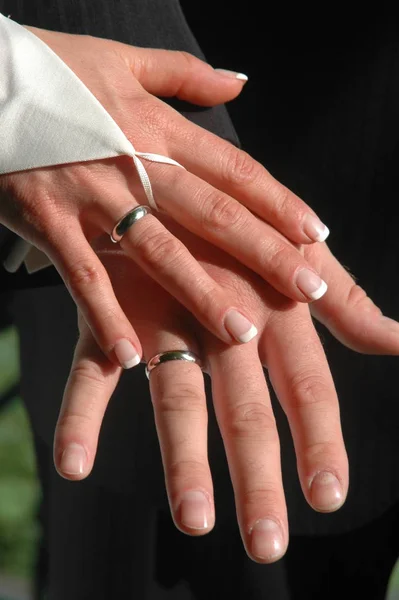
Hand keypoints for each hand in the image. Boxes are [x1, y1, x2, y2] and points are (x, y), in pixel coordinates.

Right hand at [0, 25, 328, 368]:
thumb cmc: (53, 73)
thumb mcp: (122, 61)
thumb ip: (184, 74)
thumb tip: (238, 82)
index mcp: (157, 125)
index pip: (232, 169)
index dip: (277, 202)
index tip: (314, 236)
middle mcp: (133, 161)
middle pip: (212, 212)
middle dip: (264, 254)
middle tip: (308, 291)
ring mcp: (90, 193)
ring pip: (157, 249)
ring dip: (202, 293)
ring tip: (242, 333)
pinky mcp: (47, 220)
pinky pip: (82, 276)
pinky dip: (106, 316)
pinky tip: (133, 356)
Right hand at [52, 225, 398, 562]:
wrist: (168, 175)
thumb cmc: (241, 231)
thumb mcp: (296, 260)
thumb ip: (345, 304)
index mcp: (274, 306)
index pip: (307, 384)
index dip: (321, 440)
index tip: (327, 495)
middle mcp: (224, 316)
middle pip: (244, 406)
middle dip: (259, 475)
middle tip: (268, 541)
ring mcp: (166, 314)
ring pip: (176, 394)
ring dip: (184, 458)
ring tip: (195, 519)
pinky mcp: (114, 309)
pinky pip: (90, 366)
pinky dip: (82, 412)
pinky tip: (74, 464)